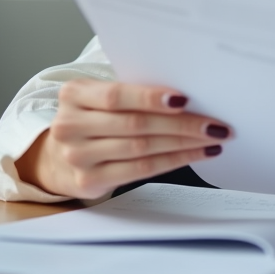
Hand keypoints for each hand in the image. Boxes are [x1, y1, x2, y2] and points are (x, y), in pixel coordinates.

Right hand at [15, 79, 232, 199]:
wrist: (59, 155)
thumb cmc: (94, 117)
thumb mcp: (101, 97)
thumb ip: (132, 92)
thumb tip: (188, 95)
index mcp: (74, 95)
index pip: (116, 96)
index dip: (150, 98)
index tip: (184, 99)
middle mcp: (70, 125)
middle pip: (135, 124)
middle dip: (182, 124)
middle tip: (215, 123)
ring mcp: (77, 156)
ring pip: (142, 148)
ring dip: (184, 143)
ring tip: (213, 138)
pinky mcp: (89, 181)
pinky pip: (141, 170)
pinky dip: (174, 160)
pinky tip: (196, 153)